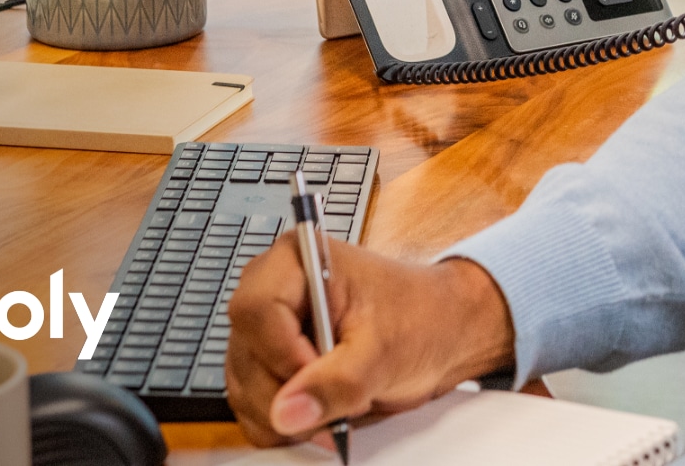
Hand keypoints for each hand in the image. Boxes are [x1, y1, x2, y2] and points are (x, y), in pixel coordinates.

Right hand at [225, 246, 515, 445]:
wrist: (439, 332)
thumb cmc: (420, 316)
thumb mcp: (385, 349)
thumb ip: (337, 381)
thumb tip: (289, 411)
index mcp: (296, 260)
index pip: (256, 311)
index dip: (283, 352)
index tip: (319, 371)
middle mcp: (271, 290)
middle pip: (246, 357)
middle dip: (292, 392)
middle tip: (339, 396)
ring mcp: (266, 332)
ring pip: (245, 389)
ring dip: (290, 414)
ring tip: (339, 402)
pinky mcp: (268, 364)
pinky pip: (253, 408)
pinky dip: (286, 423)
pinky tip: (322, 411)